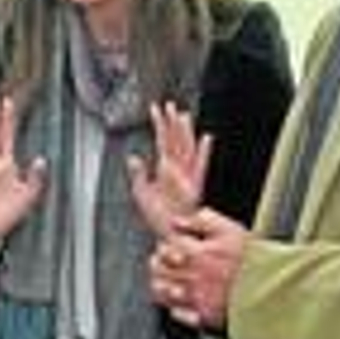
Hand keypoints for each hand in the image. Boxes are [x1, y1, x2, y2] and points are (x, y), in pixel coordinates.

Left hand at [128, 103, 211, 238]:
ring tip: (183, 116)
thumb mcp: (142, 193)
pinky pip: (199, 168)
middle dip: (173, 123)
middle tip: (170, 105)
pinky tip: (206, 140)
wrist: (170, 233)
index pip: (163, 141)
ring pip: (186, 150)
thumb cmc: (159, 217)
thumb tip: (133, 157)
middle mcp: (178, 171)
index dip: (160, 124)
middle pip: (176, 141)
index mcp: (166, 170)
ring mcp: (186, 178)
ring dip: (185, 133)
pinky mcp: (193, 187)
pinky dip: (203, 154)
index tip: (156, 108)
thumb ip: (138, 173)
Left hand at [148, 208, 247, 328]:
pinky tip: (182, 302)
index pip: (166, 246)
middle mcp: (193, 276)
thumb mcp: (232, 230)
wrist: (277, 290)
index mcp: (198, 253)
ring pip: (162, 292)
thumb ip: (203, 220)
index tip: (171, 246)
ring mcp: (196, 298)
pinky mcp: (203, 317)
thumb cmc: (257, 260)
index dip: (165, 245)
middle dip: (157, 263)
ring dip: (161, 284)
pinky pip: (177, 314)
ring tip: (170, 280)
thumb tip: (177, 221)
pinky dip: (175, 308)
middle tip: (165, 263)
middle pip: (158, 269)